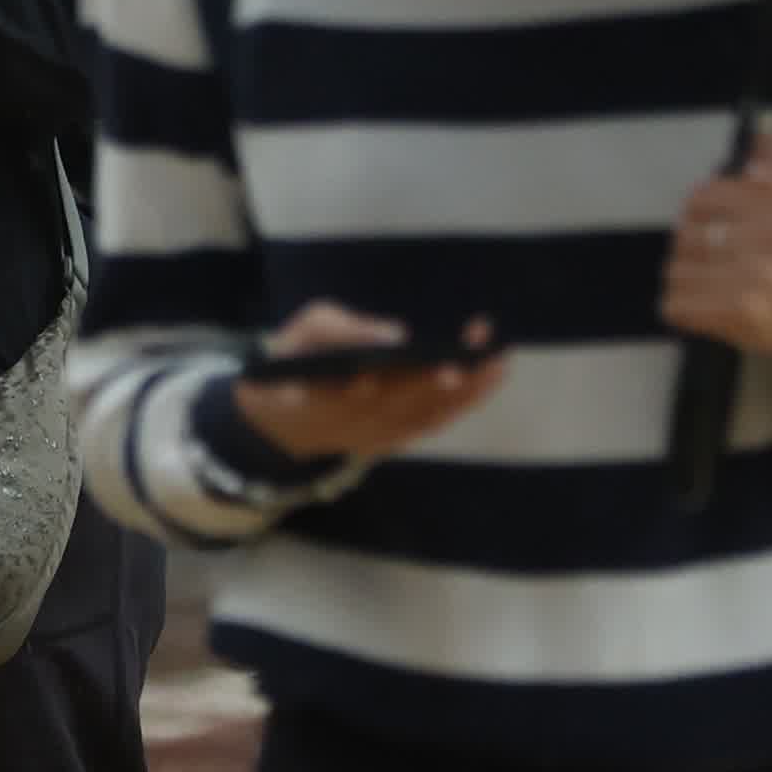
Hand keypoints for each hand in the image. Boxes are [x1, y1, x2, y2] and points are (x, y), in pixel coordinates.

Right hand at [230, 301, 512, 462]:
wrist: (274, 422)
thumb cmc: (293, 361)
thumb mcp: (304, 330)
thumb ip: (343, 329)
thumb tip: (396, 335)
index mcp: (327, 392)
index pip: (374, 384)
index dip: (409, 377)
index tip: (443, 365)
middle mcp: (355, 422)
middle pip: (411, 403)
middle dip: (452, 380)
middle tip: (489, 354)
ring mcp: (373, 437)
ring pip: (425, 418)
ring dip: (466, 396)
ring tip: (497, 366)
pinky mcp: (386, 443)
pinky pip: (426, 428)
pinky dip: (456, 410)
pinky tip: (483, 387)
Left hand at [659, 139, 771, 364]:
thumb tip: (764, 138)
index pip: (700, 198)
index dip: (696, 210)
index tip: (711, 221)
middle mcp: (771, 246)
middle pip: (684, 234)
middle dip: (689, 248)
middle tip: (712, 259)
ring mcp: (755, 282)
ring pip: (676, 269)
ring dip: (684, 279)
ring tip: (709, 284)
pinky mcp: (736, 315)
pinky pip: (676, 304)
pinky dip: (681, 308)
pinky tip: (702, 307)